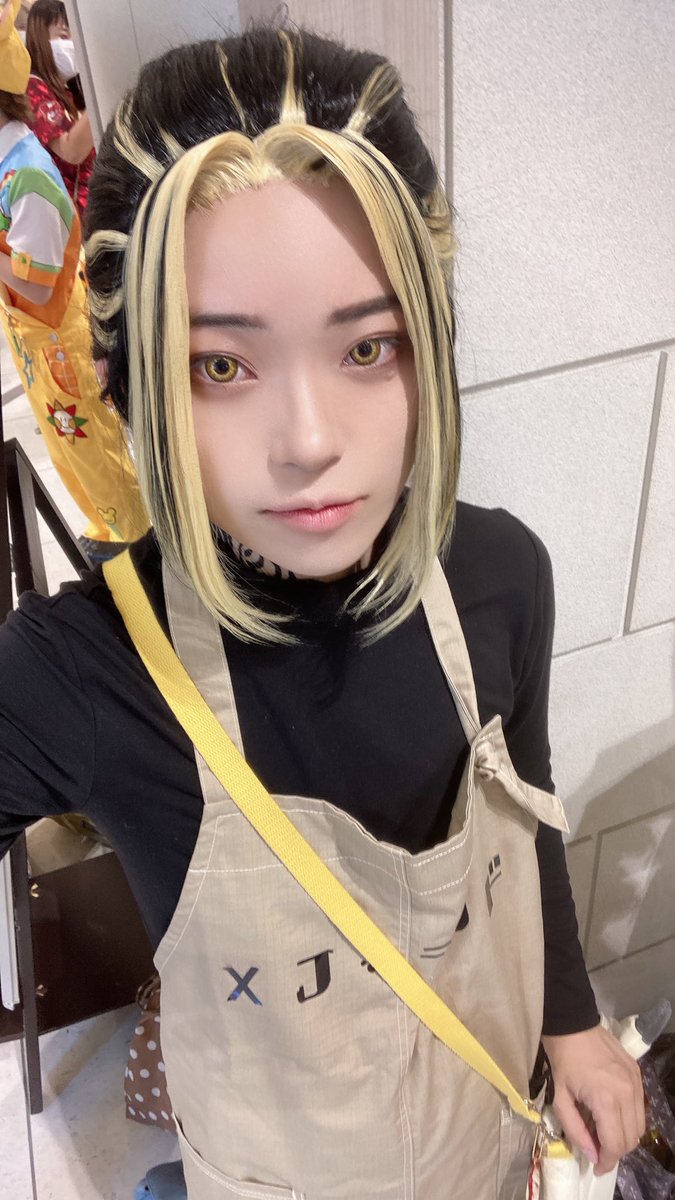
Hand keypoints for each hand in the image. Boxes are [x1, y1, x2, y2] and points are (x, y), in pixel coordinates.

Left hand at [541, 1024, 644, 1174]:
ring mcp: (635, 1082)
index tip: (596, 1168)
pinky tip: (612, 1114)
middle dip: (615, 1151)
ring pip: (640, 1125)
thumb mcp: (560, 1098)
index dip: (606, 1162)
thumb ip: (576, 1130)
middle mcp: (627, 1093)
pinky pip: (640, 1106)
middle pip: (631, 1139)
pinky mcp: (637, 1073)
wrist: (572, 1023)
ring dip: (624, 1136)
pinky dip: (629, 1118)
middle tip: (598, 1150)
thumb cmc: (561, 1059)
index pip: (615, 1144)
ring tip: (604, 1133)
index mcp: (606, 1100)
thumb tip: (592, 1154)